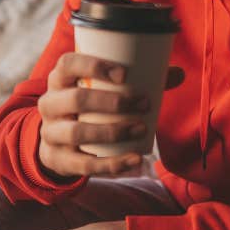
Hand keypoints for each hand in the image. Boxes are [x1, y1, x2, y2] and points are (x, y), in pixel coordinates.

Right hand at [36, 52, 183, 179]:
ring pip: (77, 132)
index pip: (68, 64)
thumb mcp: (101, 89)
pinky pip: (84, 165)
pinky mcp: (58, 159)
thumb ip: (139, 79)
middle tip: (144, 104)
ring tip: (142, 129)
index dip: (94, 66)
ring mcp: (51, 133)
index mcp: (60, 79)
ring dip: (113, 131)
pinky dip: (112, 164)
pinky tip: (134, 159)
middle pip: (76, 99)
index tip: (124, 74)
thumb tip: (179, 73)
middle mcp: (50, 104)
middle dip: (113, 102)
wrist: (56, 140)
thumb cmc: (88, 106)